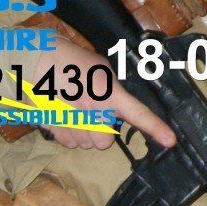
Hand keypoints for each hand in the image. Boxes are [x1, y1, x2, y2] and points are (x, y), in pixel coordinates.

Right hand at [25, 40, 175, 150]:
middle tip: (92, 113)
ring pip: (86, 144)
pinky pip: (69, 143)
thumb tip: (121, 107)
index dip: (155, 128)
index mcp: (107, 92)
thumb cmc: (71, 61)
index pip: (136, 113)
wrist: (37, 62)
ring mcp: (72, 121)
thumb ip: (114, 89)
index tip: (170, 140)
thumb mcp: (101, 68)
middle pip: (105, 142)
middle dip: (101, 132)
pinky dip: (68, 134)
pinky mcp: (53, 128)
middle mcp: (92, 109)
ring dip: (83, 133)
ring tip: (74, 110)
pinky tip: (63, 115)